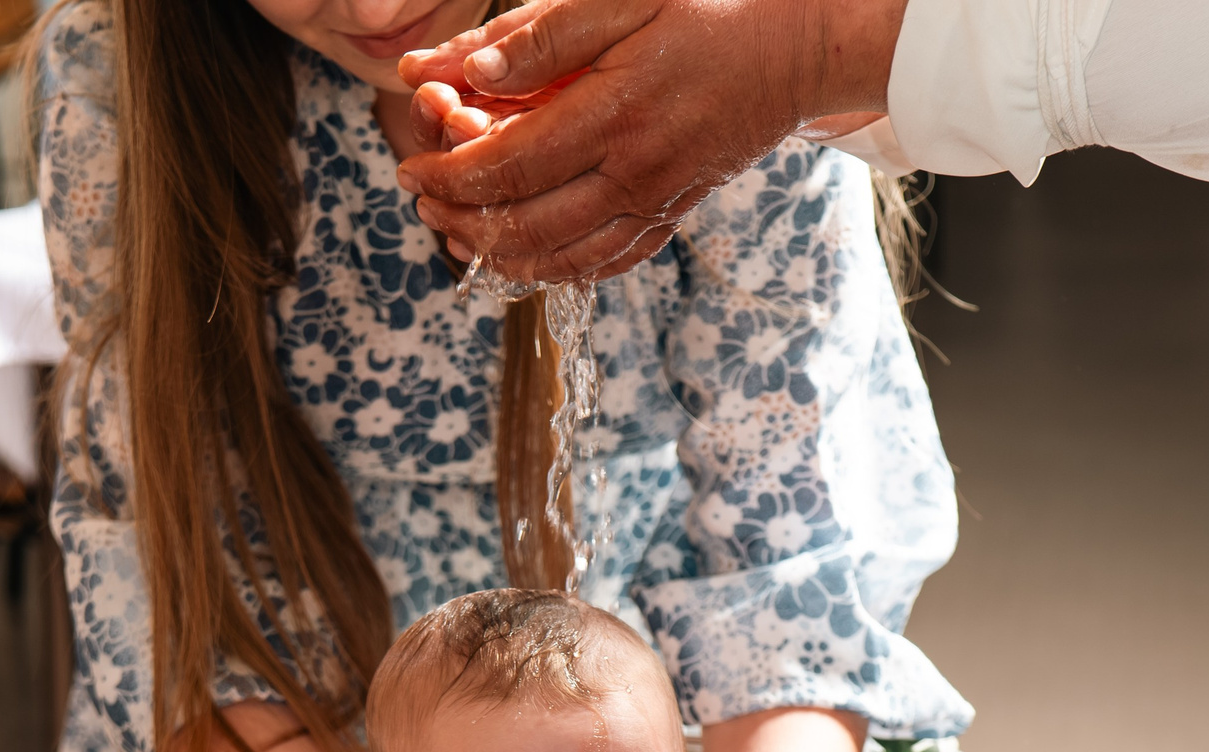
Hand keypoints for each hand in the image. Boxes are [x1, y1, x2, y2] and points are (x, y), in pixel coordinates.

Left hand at [395, 0, 905, 284]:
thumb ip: (543, 36)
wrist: (798, 48)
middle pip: (523, 226)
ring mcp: (656, 203)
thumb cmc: (711, 7)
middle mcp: (635, 173)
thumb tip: (467, 72)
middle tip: (421, 198)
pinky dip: (552, 268)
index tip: (410, 165)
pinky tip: (520, 254)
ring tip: (456, 231)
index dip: (449, 174)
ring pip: (558, 259)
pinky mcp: (671, 215)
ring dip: (497, 255)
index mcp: (615, 115)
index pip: (507, 168)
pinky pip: (602, 263)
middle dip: (459, 219)